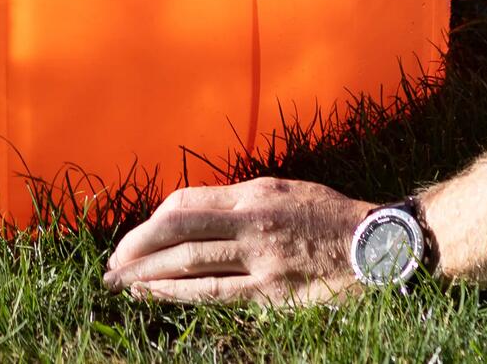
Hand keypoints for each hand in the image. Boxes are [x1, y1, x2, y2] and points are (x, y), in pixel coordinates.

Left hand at [104, 177, 366, 305]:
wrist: (375, 244)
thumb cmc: (325, 214)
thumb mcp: (278, 190)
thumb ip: (235, 201)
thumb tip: (190, 215)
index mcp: (250, 195)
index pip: (184, 204)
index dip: (151, 222)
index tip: (131, 237)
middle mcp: (250, 223)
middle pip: (177, 233)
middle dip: (137, 249)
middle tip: (111, 264)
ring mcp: (260, 260)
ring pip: (190, 265)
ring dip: (149, 275)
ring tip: (121, 283)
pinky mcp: (272, 292)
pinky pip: (215, 293)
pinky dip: (179, 294)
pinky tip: (156, 296)